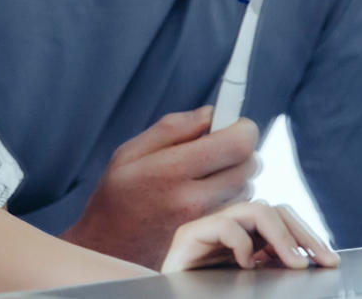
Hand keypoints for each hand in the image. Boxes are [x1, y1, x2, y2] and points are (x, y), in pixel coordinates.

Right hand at [61, 106, 258, 268]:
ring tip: (204, 176)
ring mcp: (206, 220)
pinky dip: (230, 196)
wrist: (112, 248)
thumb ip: (172, 128)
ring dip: (235, 174)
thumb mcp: (129, 152)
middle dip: (239, 148)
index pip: (237, 144)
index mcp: (171, 170)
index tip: (236, 124)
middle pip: (249, 163)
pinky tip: (204, 196)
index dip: (243, 128)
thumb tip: (210, 113)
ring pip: (247, 185)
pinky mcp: (213, 234)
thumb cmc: (118, 196)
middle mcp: (193, 198)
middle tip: (217, 147)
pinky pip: (238, 206)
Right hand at [161, 200, 338, 271]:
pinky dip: (241, 242)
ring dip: (280, 236)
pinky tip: (247, 264)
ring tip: (292, 264)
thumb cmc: (213, 295)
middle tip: (318, 260)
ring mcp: (208, 231)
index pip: (281, 219)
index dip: (308, 236)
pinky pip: (222, 225)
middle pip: (271, 209)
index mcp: (246, 241)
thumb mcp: (257, 284)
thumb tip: (311, 263)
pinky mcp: (188, 237)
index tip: (329, 262)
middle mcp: (228, 229)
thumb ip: (276, 268)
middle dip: (300, 233)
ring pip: (252, 210)